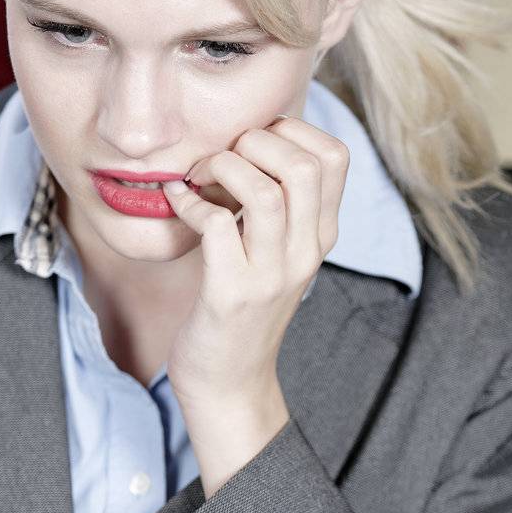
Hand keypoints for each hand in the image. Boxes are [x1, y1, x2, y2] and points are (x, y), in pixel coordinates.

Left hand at [161, 116, 348, 411]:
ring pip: (264, 191)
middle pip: (304, 165)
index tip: (253, 143)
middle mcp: (305, 253)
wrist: (229, 383)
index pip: (335, 156)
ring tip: (198, 178)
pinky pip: (216, 224)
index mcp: (320, 237)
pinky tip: (176, 202)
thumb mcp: (276, 253)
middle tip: (221, 159)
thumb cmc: (242, 308)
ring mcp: (271, 276)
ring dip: (221, 168)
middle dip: (254, 141)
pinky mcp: (232, 294)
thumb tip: (255, 141)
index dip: (292, 130)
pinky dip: (188, 202)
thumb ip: (280, 206)